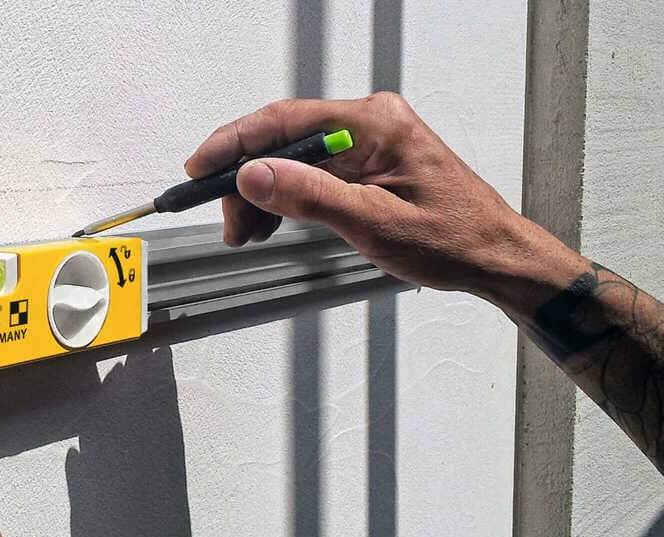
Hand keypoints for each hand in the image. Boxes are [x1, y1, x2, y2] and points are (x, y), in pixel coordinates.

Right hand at [184, 93, 584, 312]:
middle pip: (283, 139)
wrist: (493, 257)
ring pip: (292, 159)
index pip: (284, 120)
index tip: (200, 167)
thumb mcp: (372, 221)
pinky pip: (312, 171)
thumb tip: (255, 175)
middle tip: (227, 220)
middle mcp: (370, 122)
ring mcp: (369, 141)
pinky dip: (286, 198)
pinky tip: (270, 223)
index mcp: (374, 123)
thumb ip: (308, 195)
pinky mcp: (368, 163)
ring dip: (263, 194)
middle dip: (246, 180)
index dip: (234, 144)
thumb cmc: (453, 238)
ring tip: (244, 231)